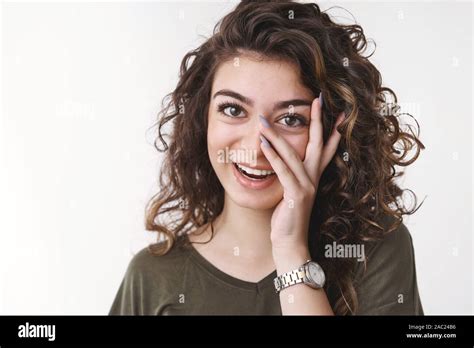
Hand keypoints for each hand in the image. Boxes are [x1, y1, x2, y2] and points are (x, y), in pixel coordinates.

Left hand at [259, 95, 344, 251]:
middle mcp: (313, 179)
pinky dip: (273, 156)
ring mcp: (307, 186)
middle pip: (318, 144)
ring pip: (294, 154)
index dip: (333, 131)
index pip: (326, 149)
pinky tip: (264, 143)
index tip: (338, 113)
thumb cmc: (288, 218)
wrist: (290, 243)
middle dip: (317, 121)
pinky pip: (284, 171)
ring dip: (278, 135)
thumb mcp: (291, 193)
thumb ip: (289, 176)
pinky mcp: (296, 195)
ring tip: (265, 120)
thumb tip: (279, 161)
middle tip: (317, 99)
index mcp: (314, 177)